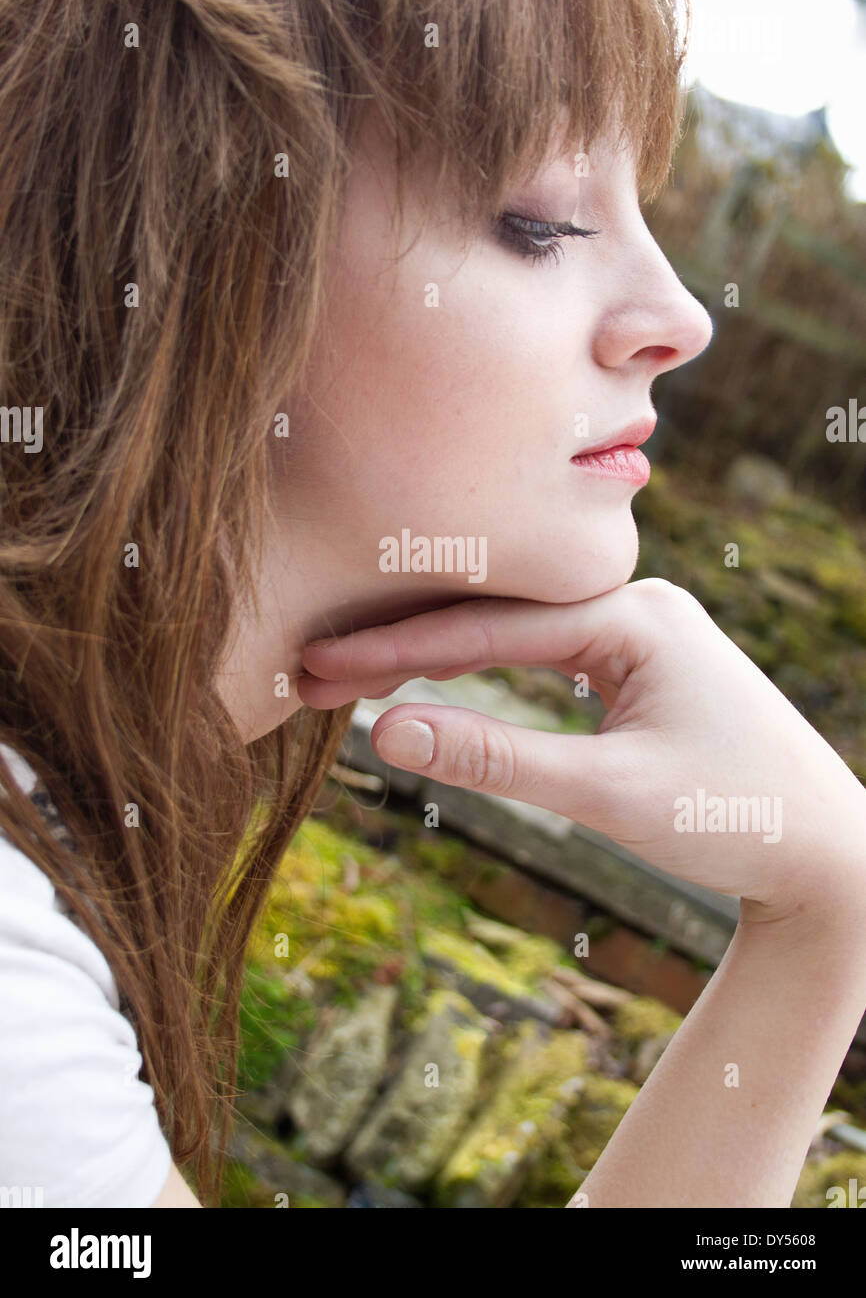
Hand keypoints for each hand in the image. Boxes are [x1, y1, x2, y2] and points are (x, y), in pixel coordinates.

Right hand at [298, 579, 865, 926]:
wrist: (829, 854)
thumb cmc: (732, 821)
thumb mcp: (607, 795)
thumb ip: (497, 761)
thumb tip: (387, 734)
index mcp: (634, 612)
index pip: (488, 627)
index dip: (393, 650)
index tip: (317, 663)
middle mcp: (637, 599)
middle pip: (495, 616)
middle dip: (403, 643)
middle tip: (313, 665)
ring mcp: (641, 627)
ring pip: (515, 630)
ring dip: (438, 653)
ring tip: (354, 671)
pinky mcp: (642, 659)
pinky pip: (544, 650)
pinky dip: (485, 667)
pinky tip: (435, 672)